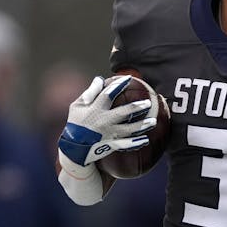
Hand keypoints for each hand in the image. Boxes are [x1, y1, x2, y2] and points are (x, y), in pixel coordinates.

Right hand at [56, 75, 155, 204]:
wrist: (73, 148)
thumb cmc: (75, 123)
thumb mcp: (77, 105)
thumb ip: (89, 92)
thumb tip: (100, 79)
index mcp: (95, 109)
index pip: (108, 94)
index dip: (119, 85)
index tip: (129, 78)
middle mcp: (103, 121)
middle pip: (123, 113)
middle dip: (136, 107)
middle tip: (148, 103)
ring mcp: (108, 134)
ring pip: (128, 129)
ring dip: (141, 126)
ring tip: (153, 121)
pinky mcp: (110, 145)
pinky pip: (125, 145)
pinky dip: (135, 143)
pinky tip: (145, 140)